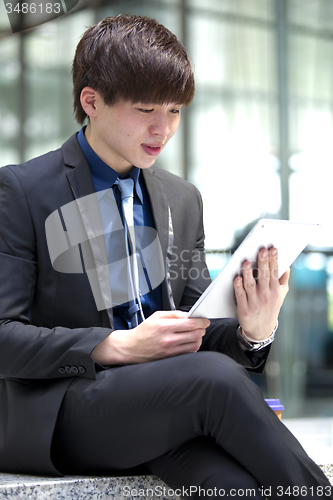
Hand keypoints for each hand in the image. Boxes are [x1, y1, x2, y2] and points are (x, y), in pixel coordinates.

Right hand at [91, 310, 209, 364]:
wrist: (131, 348)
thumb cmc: (143, 332)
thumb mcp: (156, 316)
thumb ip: (173, 314)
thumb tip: (188, 315)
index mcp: (165, 327)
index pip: (190, 324)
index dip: (201, 322)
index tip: (204, 320)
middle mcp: (168, 340)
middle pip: (195, 335)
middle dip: (201, 329)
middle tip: (201, 326)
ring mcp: (170, 351)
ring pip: (194, 345)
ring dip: (198, 338)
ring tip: (195, 334)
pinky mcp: (171, 358)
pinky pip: (188, 353)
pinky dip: (192, 346)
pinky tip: (189, 342)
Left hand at [234, 247, 289, 340]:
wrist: (261, 330)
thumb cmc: (270, 308)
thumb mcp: (280, 296)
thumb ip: (283, 281)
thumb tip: (286, 267)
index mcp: (275, 291)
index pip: (274, 273)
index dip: (274, 260)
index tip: (273, 249)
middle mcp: (266, 296)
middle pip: (264, 277)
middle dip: (263, 263)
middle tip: (262, 251)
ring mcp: (255, 303)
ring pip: (251, 285)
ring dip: (248, 274)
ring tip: (246, 262)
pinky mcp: (244, 309)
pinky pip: (240, 296)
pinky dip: (238, 287)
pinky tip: (236, 278)